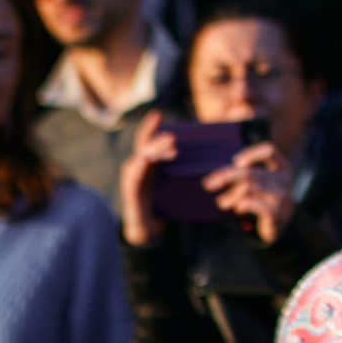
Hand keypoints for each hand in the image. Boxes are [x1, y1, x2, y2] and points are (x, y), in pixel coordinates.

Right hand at [117, 114, 178, 246]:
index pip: (148, 141)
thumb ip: (187, 171)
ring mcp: (132, 178)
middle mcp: (138, 167)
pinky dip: (138, 168)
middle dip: (158, 139)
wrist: (149, 229)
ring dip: (153, 151)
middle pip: (145, 147)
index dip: (150, 126)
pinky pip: (132, 177)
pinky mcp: (130, 191)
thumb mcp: (177, 184)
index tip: (157, 113)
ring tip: (170, 148)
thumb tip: (211, 158)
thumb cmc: (165, 205)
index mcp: (149, 163)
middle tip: (173, 137)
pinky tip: (144, 162)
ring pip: (140, 159)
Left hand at [204, 142, 296, 239]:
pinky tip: (238, 208)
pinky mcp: (277, 213)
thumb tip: (213, 180)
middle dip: (226, 176)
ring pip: (249, 188)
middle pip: (251, 172)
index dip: (251, 153)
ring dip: (231, 195)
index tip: (235, 162)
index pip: (269, 150)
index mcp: (282, 167)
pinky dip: (243, 204)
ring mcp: (281, 196)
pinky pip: (256, 205)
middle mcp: (284, 179)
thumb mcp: (260, 180)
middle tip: (207, 183)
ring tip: (221, 202)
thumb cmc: (265, 196)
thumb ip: (243, 173)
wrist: (283, 222)